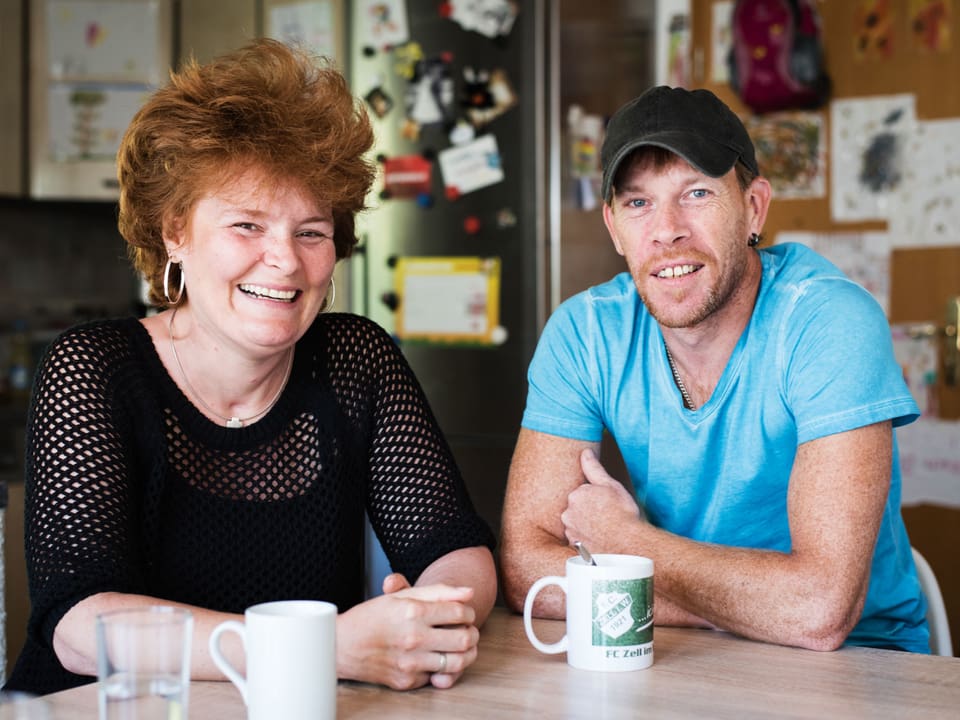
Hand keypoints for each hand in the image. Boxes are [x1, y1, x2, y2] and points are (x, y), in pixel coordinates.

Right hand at [336, 574, 478, 689]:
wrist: (341, 645)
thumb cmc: (371, 617)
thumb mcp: (402, 596)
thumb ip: (438, 591)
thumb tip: (468, 592)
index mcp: (413, 612)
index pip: (460, 613)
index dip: (468, 612)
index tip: (465, 613)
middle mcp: (413, 638)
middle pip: (464, 639)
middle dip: (472, 633)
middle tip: (468, 630)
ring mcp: (410, 663)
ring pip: (458, 662)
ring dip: (466, 654)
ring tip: (460, 646)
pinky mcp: (406, 681)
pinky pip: (438, 677)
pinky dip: (443, 668)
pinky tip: (436, 657)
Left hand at [561, 448, 641, 550]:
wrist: (627, 543)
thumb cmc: (622, 513)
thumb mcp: (610, 485)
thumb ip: (594, 468)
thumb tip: (585, 452)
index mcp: (575, 494)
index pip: (584, 493)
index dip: (598, 498)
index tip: (609, 504)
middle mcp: (568, 513)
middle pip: (578, 508)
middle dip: (590, 511)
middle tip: (608, 516)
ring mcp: (570, 531)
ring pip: (578, 523)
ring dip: (587, 525)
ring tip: (605, 529)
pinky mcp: (574, 546)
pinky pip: (579, 539)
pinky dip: (587, 538)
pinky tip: (600, 539)